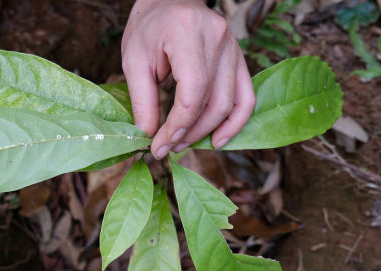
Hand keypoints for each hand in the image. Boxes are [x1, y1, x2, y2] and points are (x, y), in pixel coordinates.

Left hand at [122, 0, 255, 158]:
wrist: (169, 2)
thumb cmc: (148, 29)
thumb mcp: (134, 61)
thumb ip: (142, 100)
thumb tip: (149, 136)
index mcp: (187, 32)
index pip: (193, 90)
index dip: (179, 124)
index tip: (160, 145)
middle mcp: (217, 38)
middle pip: (214, 100)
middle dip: (191, 132)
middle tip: (168, 148)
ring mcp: (233, 48)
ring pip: (232, 103)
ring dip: (209, 131)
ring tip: (186, 144)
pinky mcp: (240, 58)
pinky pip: (246, 97)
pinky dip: (235, 122)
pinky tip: (219, 139)